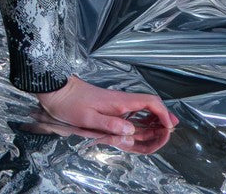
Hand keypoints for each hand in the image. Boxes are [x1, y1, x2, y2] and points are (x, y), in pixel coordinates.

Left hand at [32, 76, 176, 148]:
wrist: (56, 91)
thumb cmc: (70, 104)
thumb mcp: (88, 118)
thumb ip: (110, 125)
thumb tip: (131, 131)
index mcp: (120, 101)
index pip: (150, 102)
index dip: (163, 114)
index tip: (169, 127)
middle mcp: (122, 101)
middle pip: (151, 108)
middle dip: (162, 121)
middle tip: (168, 135)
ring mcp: (118, 104)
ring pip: (144, 112)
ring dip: (154, 123)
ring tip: (161, 135)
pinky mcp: (112, 107)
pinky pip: (133, 115)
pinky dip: (143, 122)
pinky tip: (145, 130)